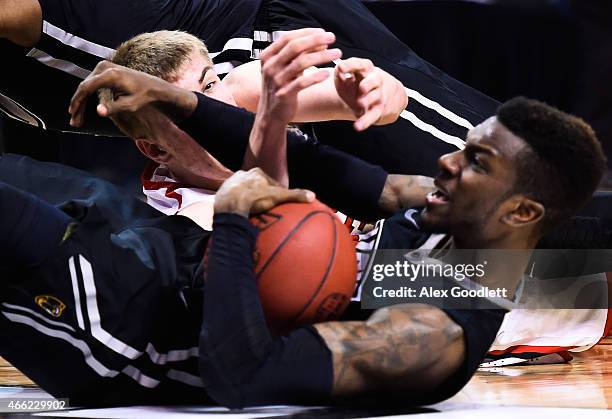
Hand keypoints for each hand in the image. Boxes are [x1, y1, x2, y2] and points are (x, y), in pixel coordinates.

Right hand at [68, 61, 196, 126]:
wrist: (154, 87)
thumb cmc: (144, 97)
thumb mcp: (131, 105)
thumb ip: (114, 108)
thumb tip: (99, 111)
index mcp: (111, 75)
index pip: (87, 87)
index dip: (78, 102)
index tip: (73, 115)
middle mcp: (105, 67)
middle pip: (84, 86)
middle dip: (78, 105)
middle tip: (75, 122)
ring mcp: (104, 66)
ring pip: (86, 85)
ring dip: (81, 102)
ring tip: (78, 119)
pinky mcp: (105, 69)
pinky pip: (92, 83)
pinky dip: (87, 95)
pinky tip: (83, 108)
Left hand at [214, 168, 314, 216]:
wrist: (229, 204)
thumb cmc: (255, 198)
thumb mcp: (278, 196)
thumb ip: (294, 195)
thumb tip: (313, 196)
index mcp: (257, 172)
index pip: (271, 182)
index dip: (276, 192)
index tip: (278, 202)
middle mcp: (243, 174)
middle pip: (256, 185)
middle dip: (261, 194)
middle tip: (265, 208)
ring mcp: (231, 183)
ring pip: (243, 190)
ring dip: (247, 199)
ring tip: (252, 212)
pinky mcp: (222, 192)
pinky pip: (232, 199)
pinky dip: (236, 205)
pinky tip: (239, 214)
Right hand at [259, 28, 341, 124]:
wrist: (271, 114)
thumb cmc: (280, 88)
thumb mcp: (284, 68)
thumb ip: (298, 55)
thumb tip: (320, 42)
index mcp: (268, 56)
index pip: (288, 37)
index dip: (306, 32)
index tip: (322, 32)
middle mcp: (270, 66)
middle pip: (295, 47)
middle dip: (315, 40)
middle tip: (332, 37)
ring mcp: (276, 80)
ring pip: (301, 62)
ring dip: (321, 56)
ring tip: (336, 53)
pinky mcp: (284, 94)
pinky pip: (302, 83)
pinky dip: (316, 77)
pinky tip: (327, 73)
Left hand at [334, 58, 386, 131]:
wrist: (383, 95)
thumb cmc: (361, 82)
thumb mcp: (349, 75)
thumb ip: (341, 72)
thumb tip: (338, 69)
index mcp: (366, 70)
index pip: (361, 64)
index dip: (351, 65)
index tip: (341, 68)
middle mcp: (374, 81)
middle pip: (374, 80)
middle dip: (368, 84)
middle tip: (361, 88)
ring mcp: (378, 95)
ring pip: (376, 97)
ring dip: (368, 100)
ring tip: (360, 103)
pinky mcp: (377, 110)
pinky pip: (373, 116)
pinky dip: (365, 121)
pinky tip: (358, 126)